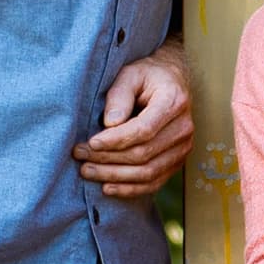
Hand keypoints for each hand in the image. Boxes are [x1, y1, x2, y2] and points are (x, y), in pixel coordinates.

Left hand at [74, 42, 193, 198]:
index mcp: (174, 102)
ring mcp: (183, 148)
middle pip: (143, 154)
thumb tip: (109, 124)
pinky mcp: (177, 162)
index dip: (115, 141)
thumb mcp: (130, 73)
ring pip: (147, 172)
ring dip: (114, 176)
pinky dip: (130, 189)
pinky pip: (154, 183)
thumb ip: (119, 95)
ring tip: (87, 171)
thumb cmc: (147, 76)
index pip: (143, 130)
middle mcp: (183, 128)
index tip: (90, 142)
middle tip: (80, 155)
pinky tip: (107, 187)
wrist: (172, 81)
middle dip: (107, 158)